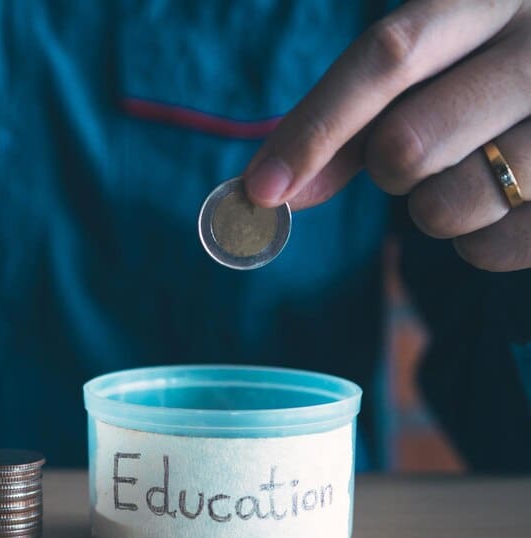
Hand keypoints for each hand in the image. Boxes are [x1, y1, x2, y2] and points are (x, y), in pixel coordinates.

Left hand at [243, 0, 530, 270]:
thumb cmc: (482, 80)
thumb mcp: (426, 74)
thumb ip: (347, 125)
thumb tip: (272, 191)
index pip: (388, 55)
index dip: (315, 128)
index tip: (263, 190)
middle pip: (406, 143)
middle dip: (387, 167)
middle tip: (417, 150)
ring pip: (443, 206)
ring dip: (430, 207)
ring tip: (472, 170)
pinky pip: (488, 249)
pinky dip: (474, 240)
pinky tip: (506, 202)